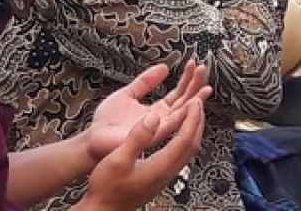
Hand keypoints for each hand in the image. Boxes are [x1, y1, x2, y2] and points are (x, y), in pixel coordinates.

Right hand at [76, 100, 205, 210]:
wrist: (102, 210)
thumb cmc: (106, 190)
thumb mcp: (117, 160)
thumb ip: (136, 138)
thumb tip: (152, 118)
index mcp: (160, 167)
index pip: (185, 138)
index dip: (192, 118)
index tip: (196, 101)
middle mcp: (167, 172)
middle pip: (192, 144)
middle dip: (198, 121)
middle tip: (198, 101)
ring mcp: (165, 176)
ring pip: (188, 150)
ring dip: (193, 129)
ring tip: (191, 113)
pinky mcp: (160, 177)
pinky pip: (180, 153)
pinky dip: (184, 137)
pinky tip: (177, 132)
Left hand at [86, 62, 210, 161]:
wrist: (92, 139)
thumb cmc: (106, 122)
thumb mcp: (128, 93)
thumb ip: (145, 82)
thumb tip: (164, 67)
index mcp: (157, 111)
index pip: (178, 94)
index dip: (187, 79)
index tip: (193, 64)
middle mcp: (161, 120)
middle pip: (185, 102)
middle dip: (196, 85)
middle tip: (203, 69)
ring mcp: (157, 129)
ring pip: (183, 114)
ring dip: (195, 100)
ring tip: (206, 87)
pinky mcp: (151, 136)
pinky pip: (170, 125)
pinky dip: (183, 115)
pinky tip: (192, 104)